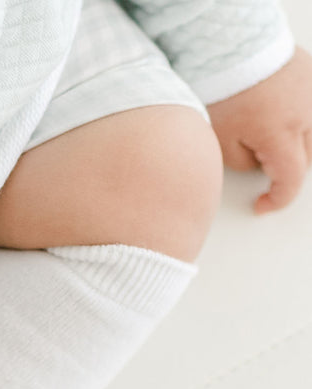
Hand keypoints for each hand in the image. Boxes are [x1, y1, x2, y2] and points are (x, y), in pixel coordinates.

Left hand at [208, 45, 311, 213]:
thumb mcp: (220, 141)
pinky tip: (279, 121)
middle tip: (259, 169)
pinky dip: (300, 123)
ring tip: (269, 144)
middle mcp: (305, 114)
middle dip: (285, 170)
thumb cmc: (221, 91)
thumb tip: (258, 166)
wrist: (231, 46)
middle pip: (306, 158)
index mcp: (281, 134)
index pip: (291, 179)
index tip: (262, 205)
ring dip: (297, 147)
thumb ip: (242, 164)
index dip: (278, 199)